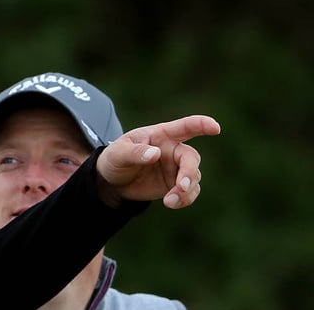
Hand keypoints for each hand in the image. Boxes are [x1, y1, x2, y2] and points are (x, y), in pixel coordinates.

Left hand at [96, 115, 220, 208]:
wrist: (113, 181)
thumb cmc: (115, 158)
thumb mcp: (118, 153)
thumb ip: (135, 152)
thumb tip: (155, 154)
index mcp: (161, 135)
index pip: (184, 127)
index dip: (201, 125)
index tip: (214, 127)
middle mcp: (173, 150)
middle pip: (191, 158)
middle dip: (189, 172)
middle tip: (181, 186)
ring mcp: (176, 168)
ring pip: (194, 177)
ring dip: (186, 190)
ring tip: (170, 201)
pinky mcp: (176, 185)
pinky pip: (190, 192)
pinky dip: (185, 199)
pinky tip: (171, 203)